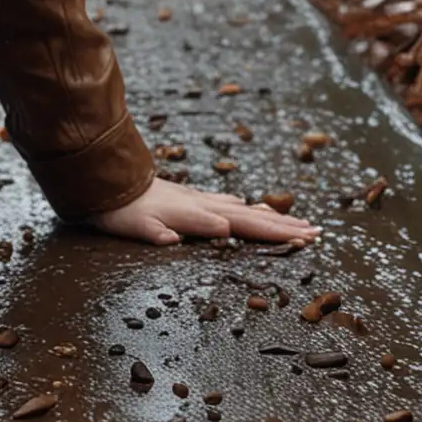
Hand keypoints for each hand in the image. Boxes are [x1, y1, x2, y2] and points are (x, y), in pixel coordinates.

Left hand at [88, 178, 321, 245]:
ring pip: (245, 209)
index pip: (241, 225)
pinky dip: (251, 209)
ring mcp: (199, 199)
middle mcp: (203, 204)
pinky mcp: (192, 198)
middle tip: (318, 233)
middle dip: (285, 226)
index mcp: (195, 214)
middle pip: (251, 217)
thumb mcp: (138, 224)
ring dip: (274, 218)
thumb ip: (169, 228)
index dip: (271, 233)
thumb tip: (216, 227)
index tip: (304, 239)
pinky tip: (257, 209)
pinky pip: (231, 204)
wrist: (103, 181)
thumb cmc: (119, 211)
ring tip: (301, 223)